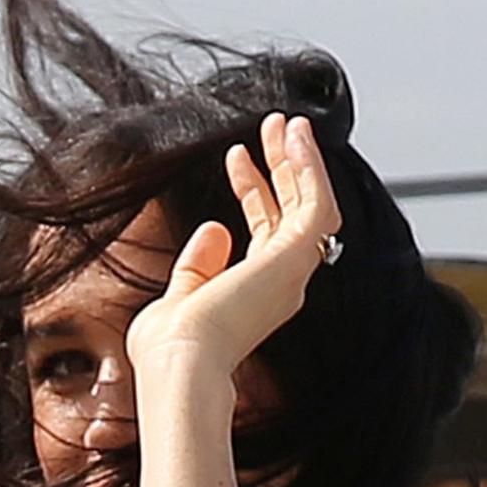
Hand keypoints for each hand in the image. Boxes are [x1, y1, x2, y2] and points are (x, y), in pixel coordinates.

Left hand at [124, 112, 344, 382]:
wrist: (180, 365)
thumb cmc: (170, 349)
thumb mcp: (177, 300)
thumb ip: (196, 268)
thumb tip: (213, 229)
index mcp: (257, 293)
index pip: (266, 231)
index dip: (254, 190)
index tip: (236, 156)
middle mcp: (283, 282)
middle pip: (293, 211)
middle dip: (283, 167)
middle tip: (273, 126)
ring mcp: (293, 270)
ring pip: (310, 203)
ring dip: (301, 161)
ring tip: (287, 121)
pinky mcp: (296, 257)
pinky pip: (316, 202)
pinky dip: (309, 167)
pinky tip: (296, 137)